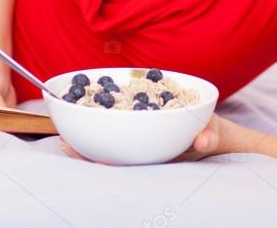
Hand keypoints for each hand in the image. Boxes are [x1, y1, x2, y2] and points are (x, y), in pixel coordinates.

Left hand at [59, 113, 239, 162]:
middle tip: (65, 147)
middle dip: (89, 153)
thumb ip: (209, 136)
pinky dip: (96, 121)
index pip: (133, 163)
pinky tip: (79, 114)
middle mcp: (145, 152)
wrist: (210, 130)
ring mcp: (138, 142)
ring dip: (87, 140)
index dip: (114, 163)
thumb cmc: (211, 134)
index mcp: (159, 157)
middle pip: (113, 155)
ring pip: (109, 144)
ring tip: (63, 138)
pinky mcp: (135, 127)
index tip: (97, 162)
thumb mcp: (213, 134)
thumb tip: (204, 140)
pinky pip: (113, 128)